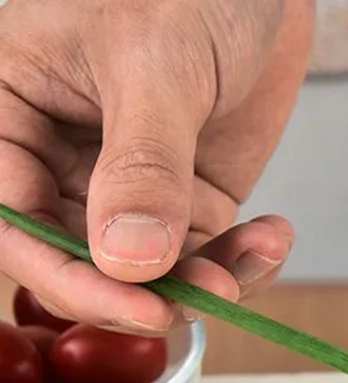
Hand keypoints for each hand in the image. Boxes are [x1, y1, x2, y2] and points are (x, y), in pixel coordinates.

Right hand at [0, 0, 312, 332]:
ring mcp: (132, 189)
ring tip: (262, 253)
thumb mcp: (154, 63)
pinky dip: (245, 259)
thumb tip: (130, 262)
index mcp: (13, 118)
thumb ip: (142, 164)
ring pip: (156, 273)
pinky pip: (209, 254)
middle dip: (156, 292)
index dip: (73, 282)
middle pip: (88, 266)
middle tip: (216, 291)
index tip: (142, 307)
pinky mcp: (190, 198)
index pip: (17, 228)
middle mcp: (63, 165)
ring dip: (210, 280)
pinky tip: (275, 235)